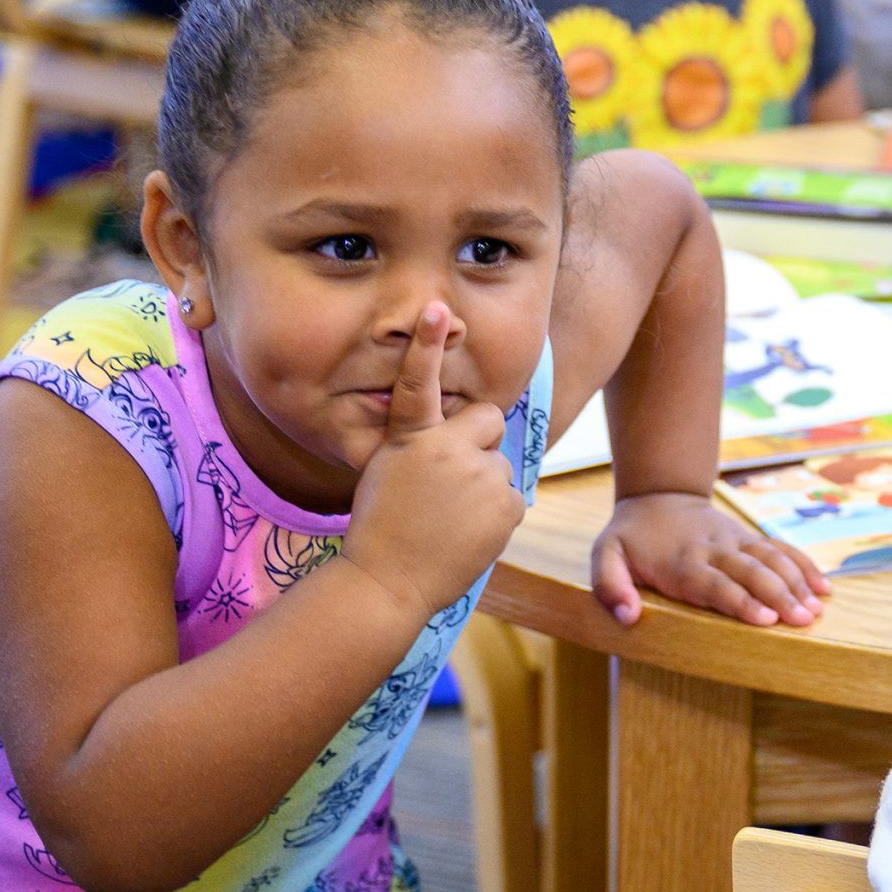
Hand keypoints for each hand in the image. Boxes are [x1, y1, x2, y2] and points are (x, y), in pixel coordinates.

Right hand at [340, 304, 525, 626]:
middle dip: (477, 441)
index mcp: (413, 437)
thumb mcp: (387, 472)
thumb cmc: (381, 527)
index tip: (437, 309)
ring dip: (484, 485)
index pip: (419, 383)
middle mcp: (451, 449)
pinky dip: (495, 514)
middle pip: (487, 421)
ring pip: (498, 465)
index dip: (428, 345)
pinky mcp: (506, 504)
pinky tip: (466, 533)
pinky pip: (511, 497)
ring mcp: (483, 475)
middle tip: (449, 481)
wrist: (387, 582)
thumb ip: (422, 447)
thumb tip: (457, 438)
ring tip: (449, 518)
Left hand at [591, 489, 831, 627]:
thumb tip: (627, 617)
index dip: (741, 601)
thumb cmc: (631, 537)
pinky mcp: (749, 537)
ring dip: (797, 583)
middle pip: (752, 573)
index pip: (715, 585)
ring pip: (772, 559)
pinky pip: (780, 549)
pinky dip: (804, 565)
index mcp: (682, 562)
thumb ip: (610, 585)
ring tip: (818, 608)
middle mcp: (714, 550)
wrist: (658, 496)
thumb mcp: (605, 555)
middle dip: (780, 596)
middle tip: (804, 619)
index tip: (765, 620)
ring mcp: (736, 541)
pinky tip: (825, 586)